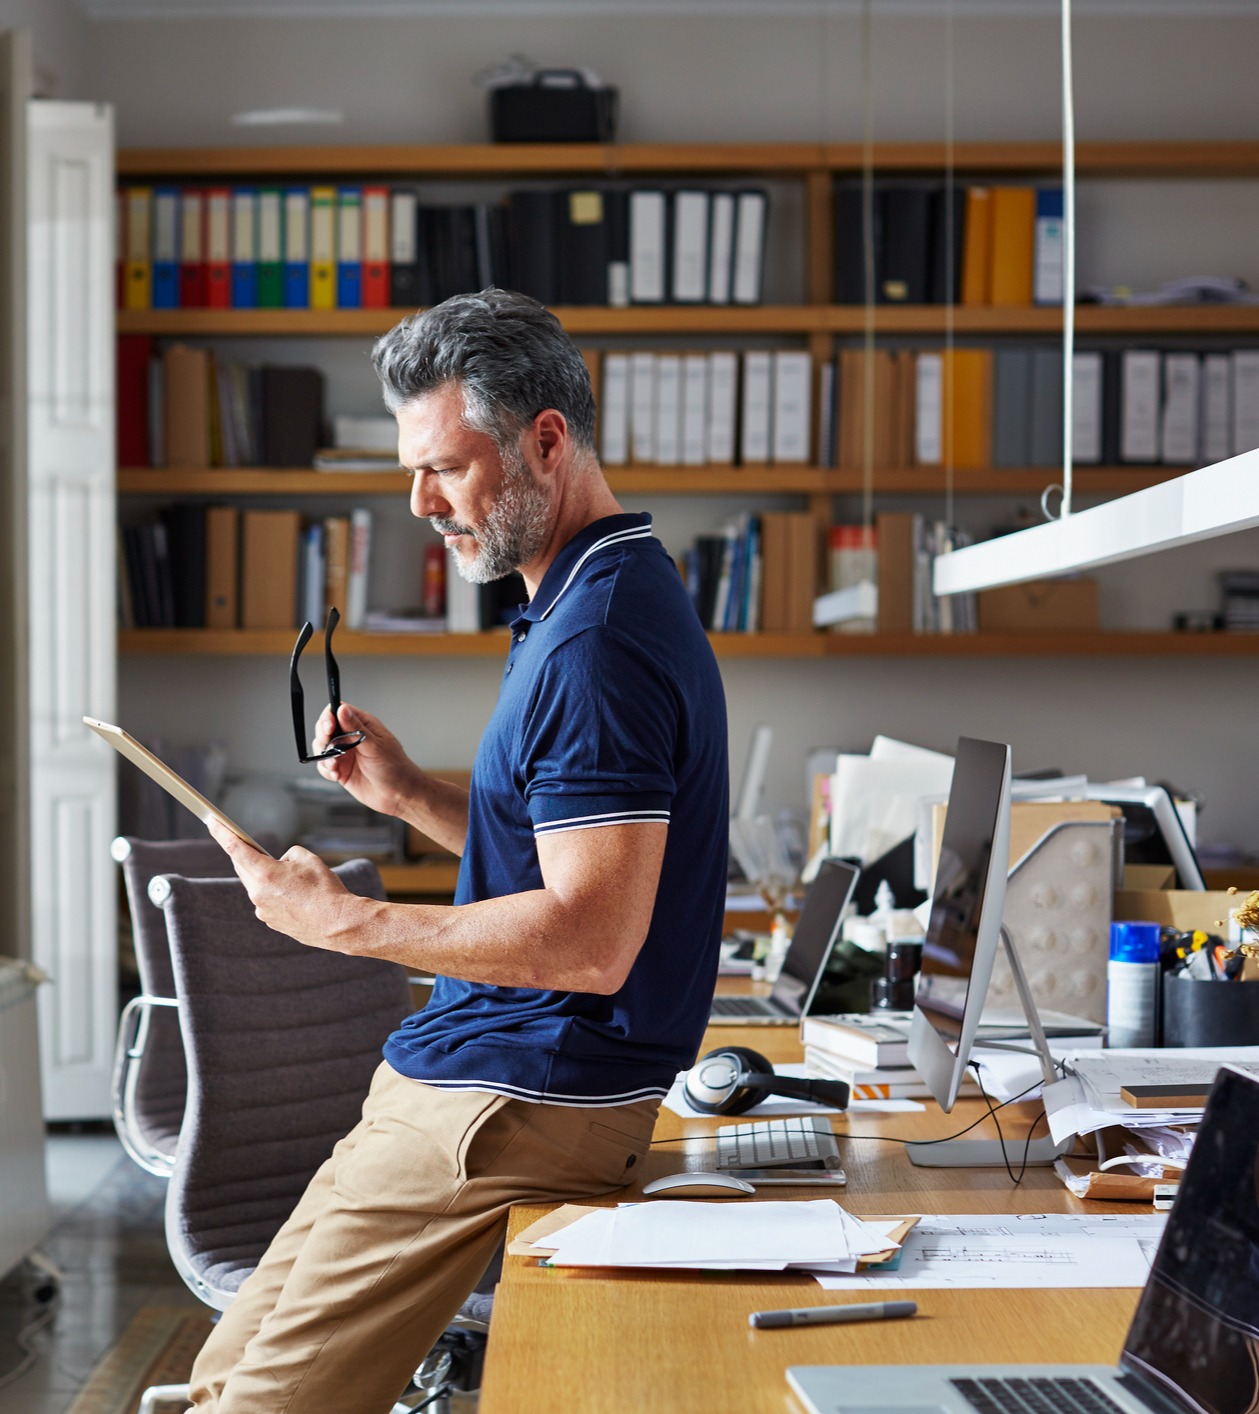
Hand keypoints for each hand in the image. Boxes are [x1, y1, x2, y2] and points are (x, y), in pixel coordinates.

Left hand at [206, 819, 367, 952]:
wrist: (338, 923)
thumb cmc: (325, 890)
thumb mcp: (308, 859)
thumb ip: (288, 855)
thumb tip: (280, 864)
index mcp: (265, 874)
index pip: (236, 849)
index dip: (222, 833)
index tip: (211, 822)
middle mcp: (258, 893)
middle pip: (243, 867)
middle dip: (246, 855)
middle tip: (251, 846)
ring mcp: (262, 910)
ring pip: (256, 885)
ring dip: (265, 876)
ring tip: (291, 877)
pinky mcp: (270, 921)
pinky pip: (266, 900)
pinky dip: (275, 893)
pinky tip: (295, 894)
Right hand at [311, 700, 422, 819]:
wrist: (399, 794)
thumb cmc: (395, 768)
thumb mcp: (375, 746)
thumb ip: (356, 729)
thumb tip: (342, 709)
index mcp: (363, 725)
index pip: (338, 711)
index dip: (329, 717)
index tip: (328, 728)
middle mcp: (352, 737)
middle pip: (325, 728)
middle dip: (323, 738)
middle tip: (328, 748)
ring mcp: (345, 753)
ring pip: (322, 747)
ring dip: (324, 756)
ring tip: (335, 765)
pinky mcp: (341, 769)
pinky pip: (324, 765)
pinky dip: (326, 770)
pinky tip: (336, 775)